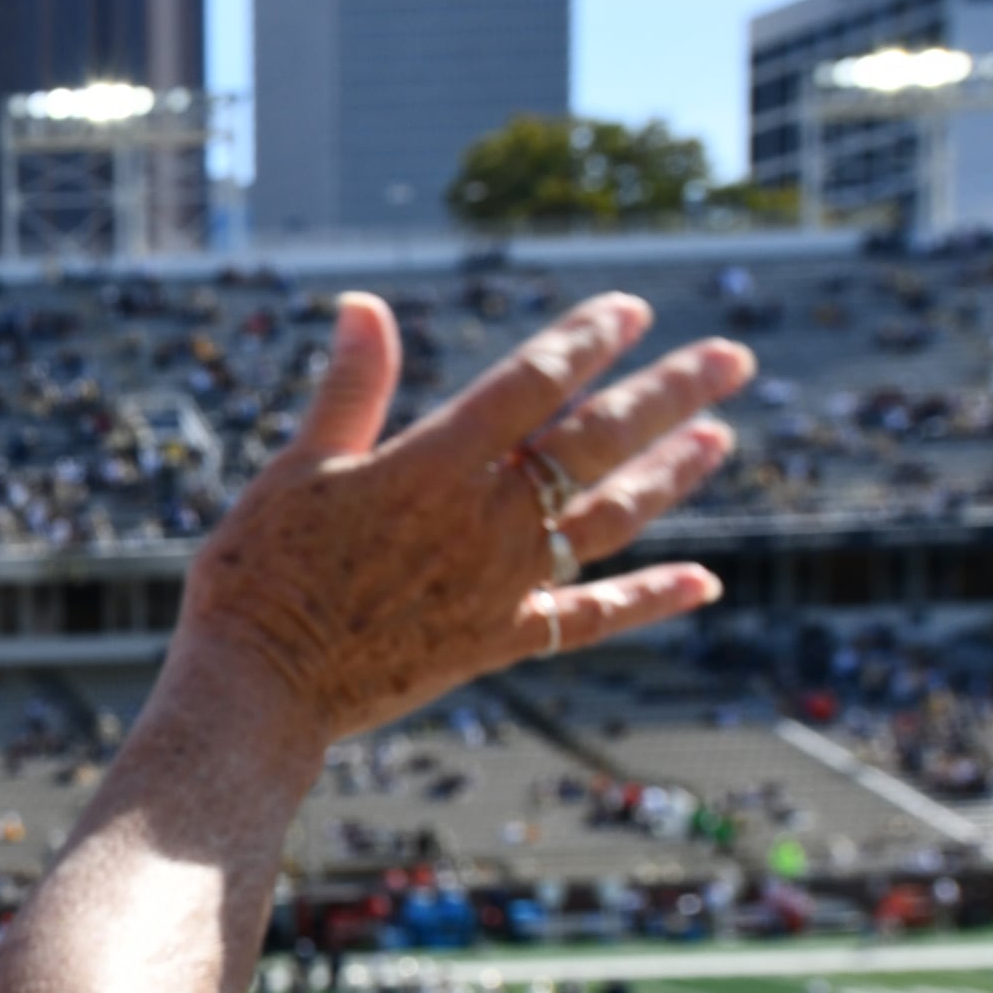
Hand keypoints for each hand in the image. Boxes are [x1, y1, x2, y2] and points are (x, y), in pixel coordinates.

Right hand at [177, 292, 753, 752]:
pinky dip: (651, 600)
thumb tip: (364, 305)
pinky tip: (704, 582)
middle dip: (670, 392)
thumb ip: (350, 389)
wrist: (259, 687)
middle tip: (732, 358)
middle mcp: (486, 518)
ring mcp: (503, 582)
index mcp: (434, 464)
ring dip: (671, 475)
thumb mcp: (296, 469)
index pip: (532, 383)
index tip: (632, 309)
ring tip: (718, 439)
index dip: (585, 340)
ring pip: (610, 517)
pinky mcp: (501, 639)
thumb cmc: (259, 572)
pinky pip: (592, 618)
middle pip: (598, 441)